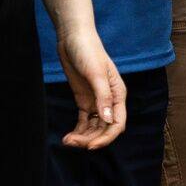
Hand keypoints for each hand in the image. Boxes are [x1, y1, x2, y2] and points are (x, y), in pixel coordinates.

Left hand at [57, 27, 125, 150]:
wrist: (73, 38)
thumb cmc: (88, 51)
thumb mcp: (96, 73)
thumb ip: (103, 97)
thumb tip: (109, 120)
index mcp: (118, 94)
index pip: (117, 124)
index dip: (106, 138)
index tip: (90, 146)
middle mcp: (109, 101)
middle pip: (104, 129)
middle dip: (91, 139)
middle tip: (73, 143)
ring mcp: (96, 101)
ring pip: (94, 127)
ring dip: (83, 137)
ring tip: (68, 140)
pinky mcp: (84, 100)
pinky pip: (84, 121)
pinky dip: (78, 130)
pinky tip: (68, 136)